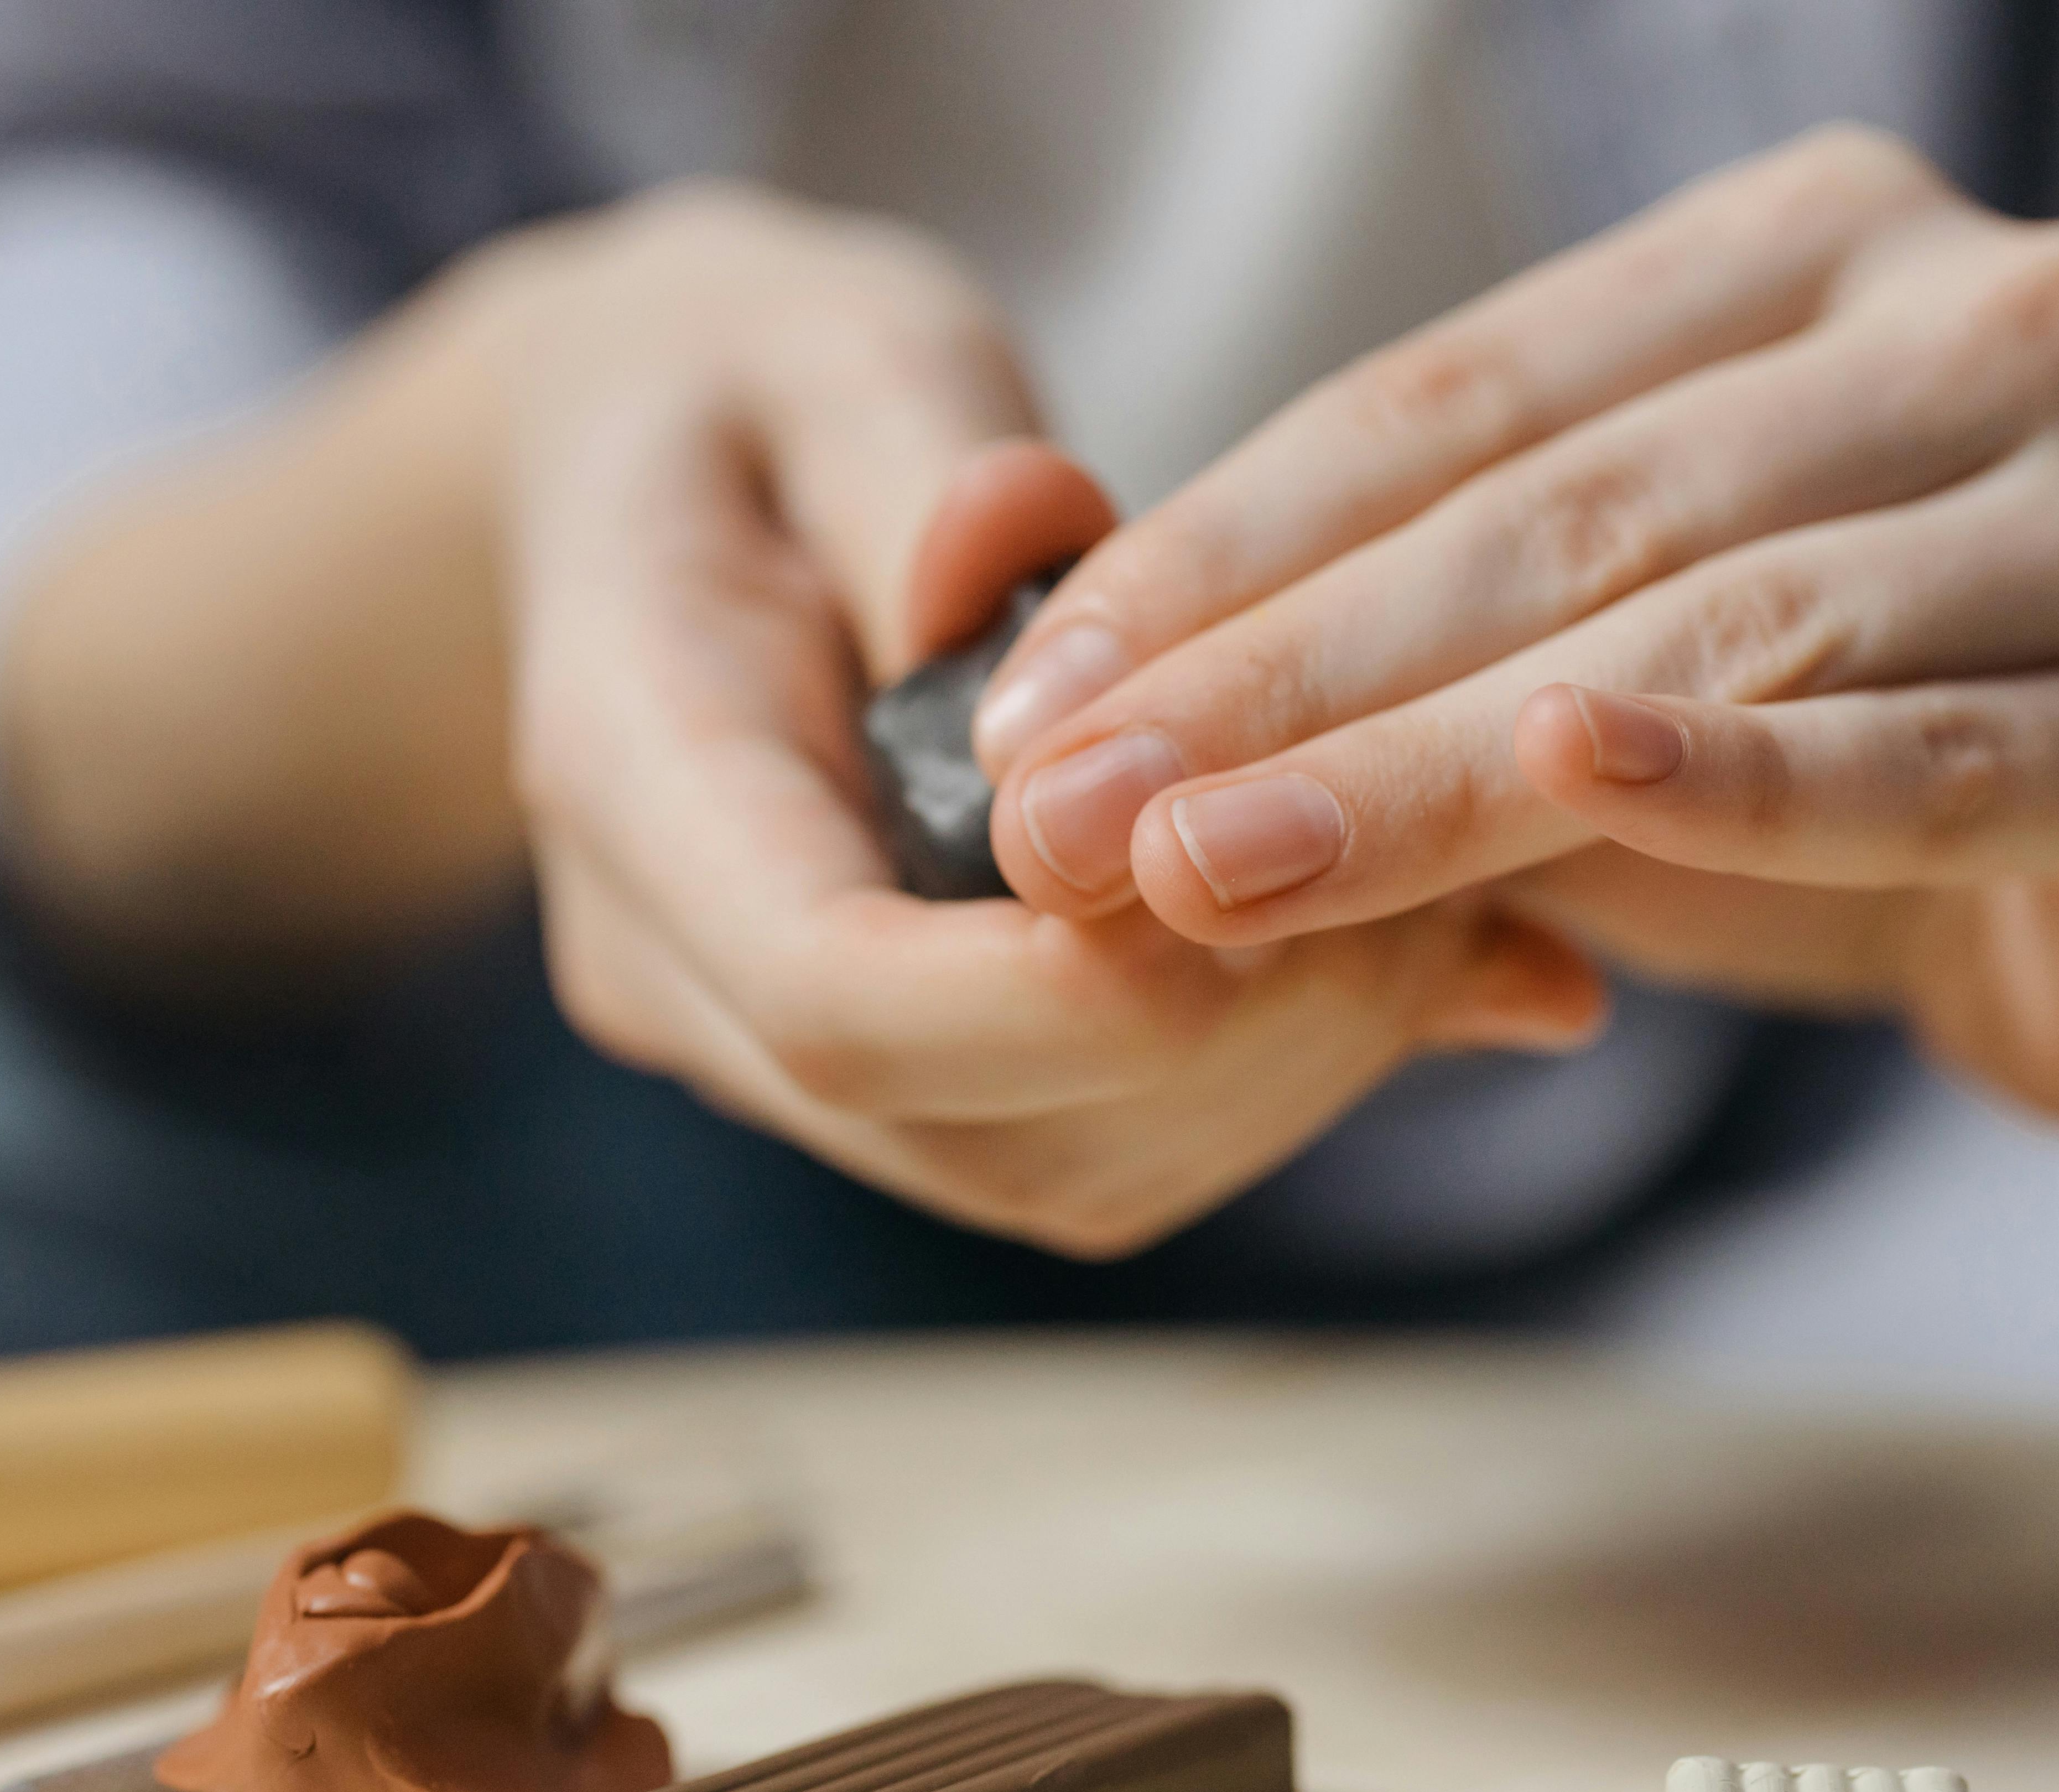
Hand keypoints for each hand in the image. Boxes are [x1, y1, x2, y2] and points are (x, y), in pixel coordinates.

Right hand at [502, 186, 1598, 1252]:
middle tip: (1422, 863)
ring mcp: (783, 1060)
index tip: (1260, 876)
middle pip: (975, 1132)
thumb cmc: (755, 398)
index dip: (1062, 993)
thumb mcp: (833, 349)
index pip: (829, 995)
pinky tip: (1392, 930)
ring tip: (1428, 885)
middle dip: (1238, 1035)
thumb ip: (934, 463)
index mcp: (630, 780)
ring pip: (1067, 1175)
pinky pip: (1110, 1150)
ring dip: (1288, 1065)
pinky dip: (1282, 1067)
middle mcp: (683, 972)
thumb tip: (1046, 532)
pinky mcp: (907, 1080)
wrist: (664, 483)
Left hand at [974, 128, 2058, 1115]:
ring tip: (1218, 871)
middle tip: (1080, 813)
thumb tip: (1085, 710)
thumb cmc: (1835, 734)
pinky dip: (1749, 786)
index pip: (1473, 395)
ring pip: (1726, 639)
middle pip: (1579, 517)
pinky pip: (1939, 760)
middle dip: (1297, 681)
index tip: (1046, 692)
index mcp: (1831, 244)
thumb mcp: (1603, 637)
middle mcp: (2011, 318)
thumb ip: (1412, 627)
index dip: (1236, 548)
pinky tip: (1582, 790)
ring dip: (1441, 768)